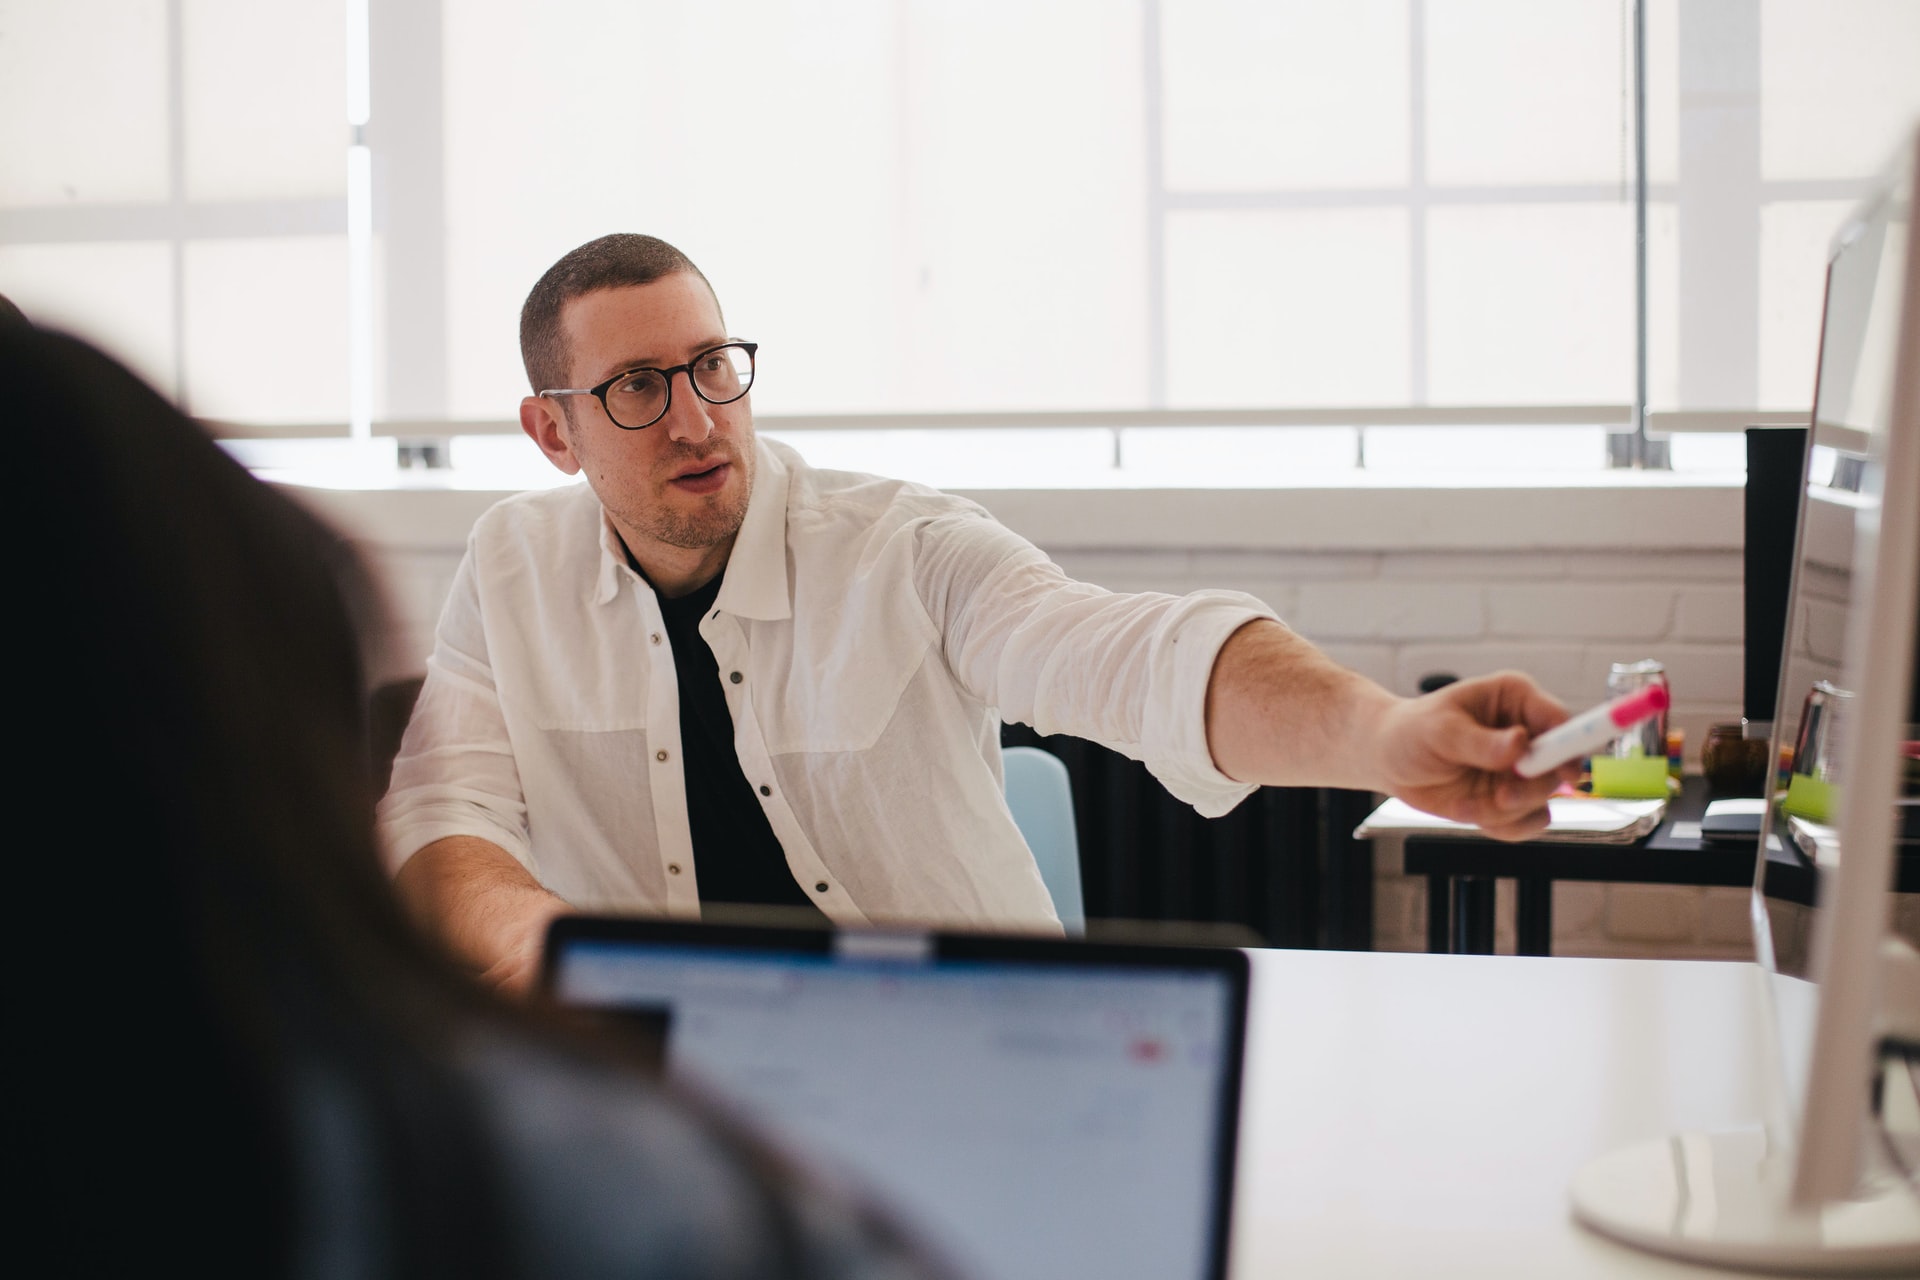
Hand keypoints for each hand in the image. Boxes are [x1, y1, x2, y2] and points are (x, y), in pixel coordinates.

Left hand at [1374, 671, 1573, 839]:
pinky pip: (1525, 824)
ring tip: (1465, 804)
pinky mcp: (1511, 800)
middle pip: (1560, 769)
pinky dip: (1500, 826)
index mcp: (1516, 700)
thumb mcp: (1441, 730)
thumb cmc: (1412, 731)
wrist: (1388, 759)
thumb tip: (1520, 744)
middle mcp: (1528, 735)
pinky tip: (1468, 811)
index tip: (1563, 774)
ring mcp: (1521, 771)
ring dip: (1506, 812)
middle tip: (1500, 796)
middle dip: (1530, 789)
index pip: (1561, 721)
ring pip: (1542, 803)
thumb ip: (1481, 742)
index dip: (1570, 747)